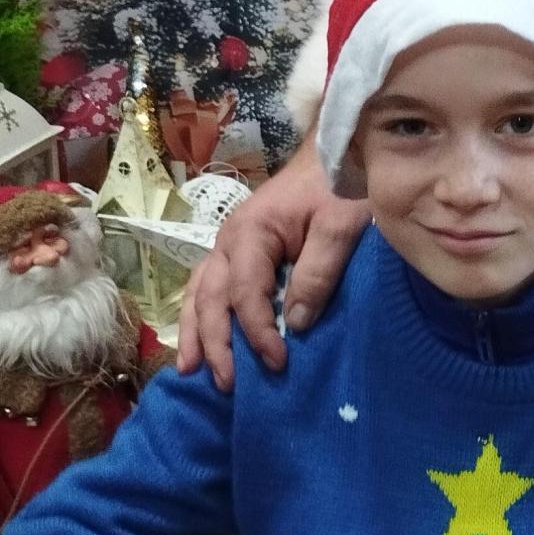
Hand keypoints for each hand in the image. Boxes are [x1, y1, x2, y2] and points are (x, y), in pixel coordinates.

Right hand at [176, 136, 369, 391]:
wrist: (337, 150)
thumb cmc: (341, 184)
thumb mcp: (341, 226)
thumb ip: (318, 272)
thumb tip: (294, 324)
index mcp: (251, 233)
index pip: (245, 293)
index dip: (257, 332)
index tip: (278, 363)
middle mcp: (228, 240)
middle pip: (211, 298)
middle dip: (215, 343)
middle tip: (227, 384)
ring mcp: (227, 245)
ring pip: (199, 294)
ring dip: (194, 334)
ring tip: (192, 372)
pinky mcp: (237, 252)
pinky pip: (207, 288)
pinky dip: (200, 316)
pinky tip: (198, 343)